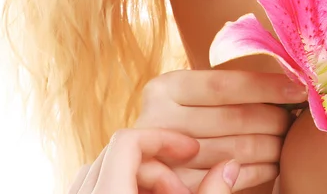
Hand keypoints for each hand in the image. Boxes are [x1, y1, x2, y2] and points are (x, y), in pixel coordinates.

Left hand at [68, 128, 239, 193]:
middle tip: (185, 191)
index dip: (164, 138)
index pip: (128, 140)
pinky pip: (96, 185)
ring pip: (105, 168)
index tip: (192, 149)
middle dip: (158, 165)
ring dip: (143, 177)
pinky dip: (125, 186)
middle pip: (118, 152)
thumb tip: (230, 165)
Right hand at [134, 69, 307, 191]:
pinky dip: (260, 170)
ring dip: (272, 145)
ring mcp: (167, 157)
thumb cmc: (187, 114)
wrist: (157, 155)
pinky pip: (233, 178)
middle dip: (275, 118)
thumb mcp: (193, 93)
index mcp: (165, 88)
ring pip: (237, 150)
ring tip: (289, 138)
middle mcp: (159, 120)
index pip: (223, 85)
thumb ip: (228, 87)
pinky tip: (275, 162)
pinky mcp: (180, 186)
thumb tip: (290, 77)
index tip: (299, 87)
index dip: (266, 86)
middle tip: (296, 117)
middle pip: (234, 118)